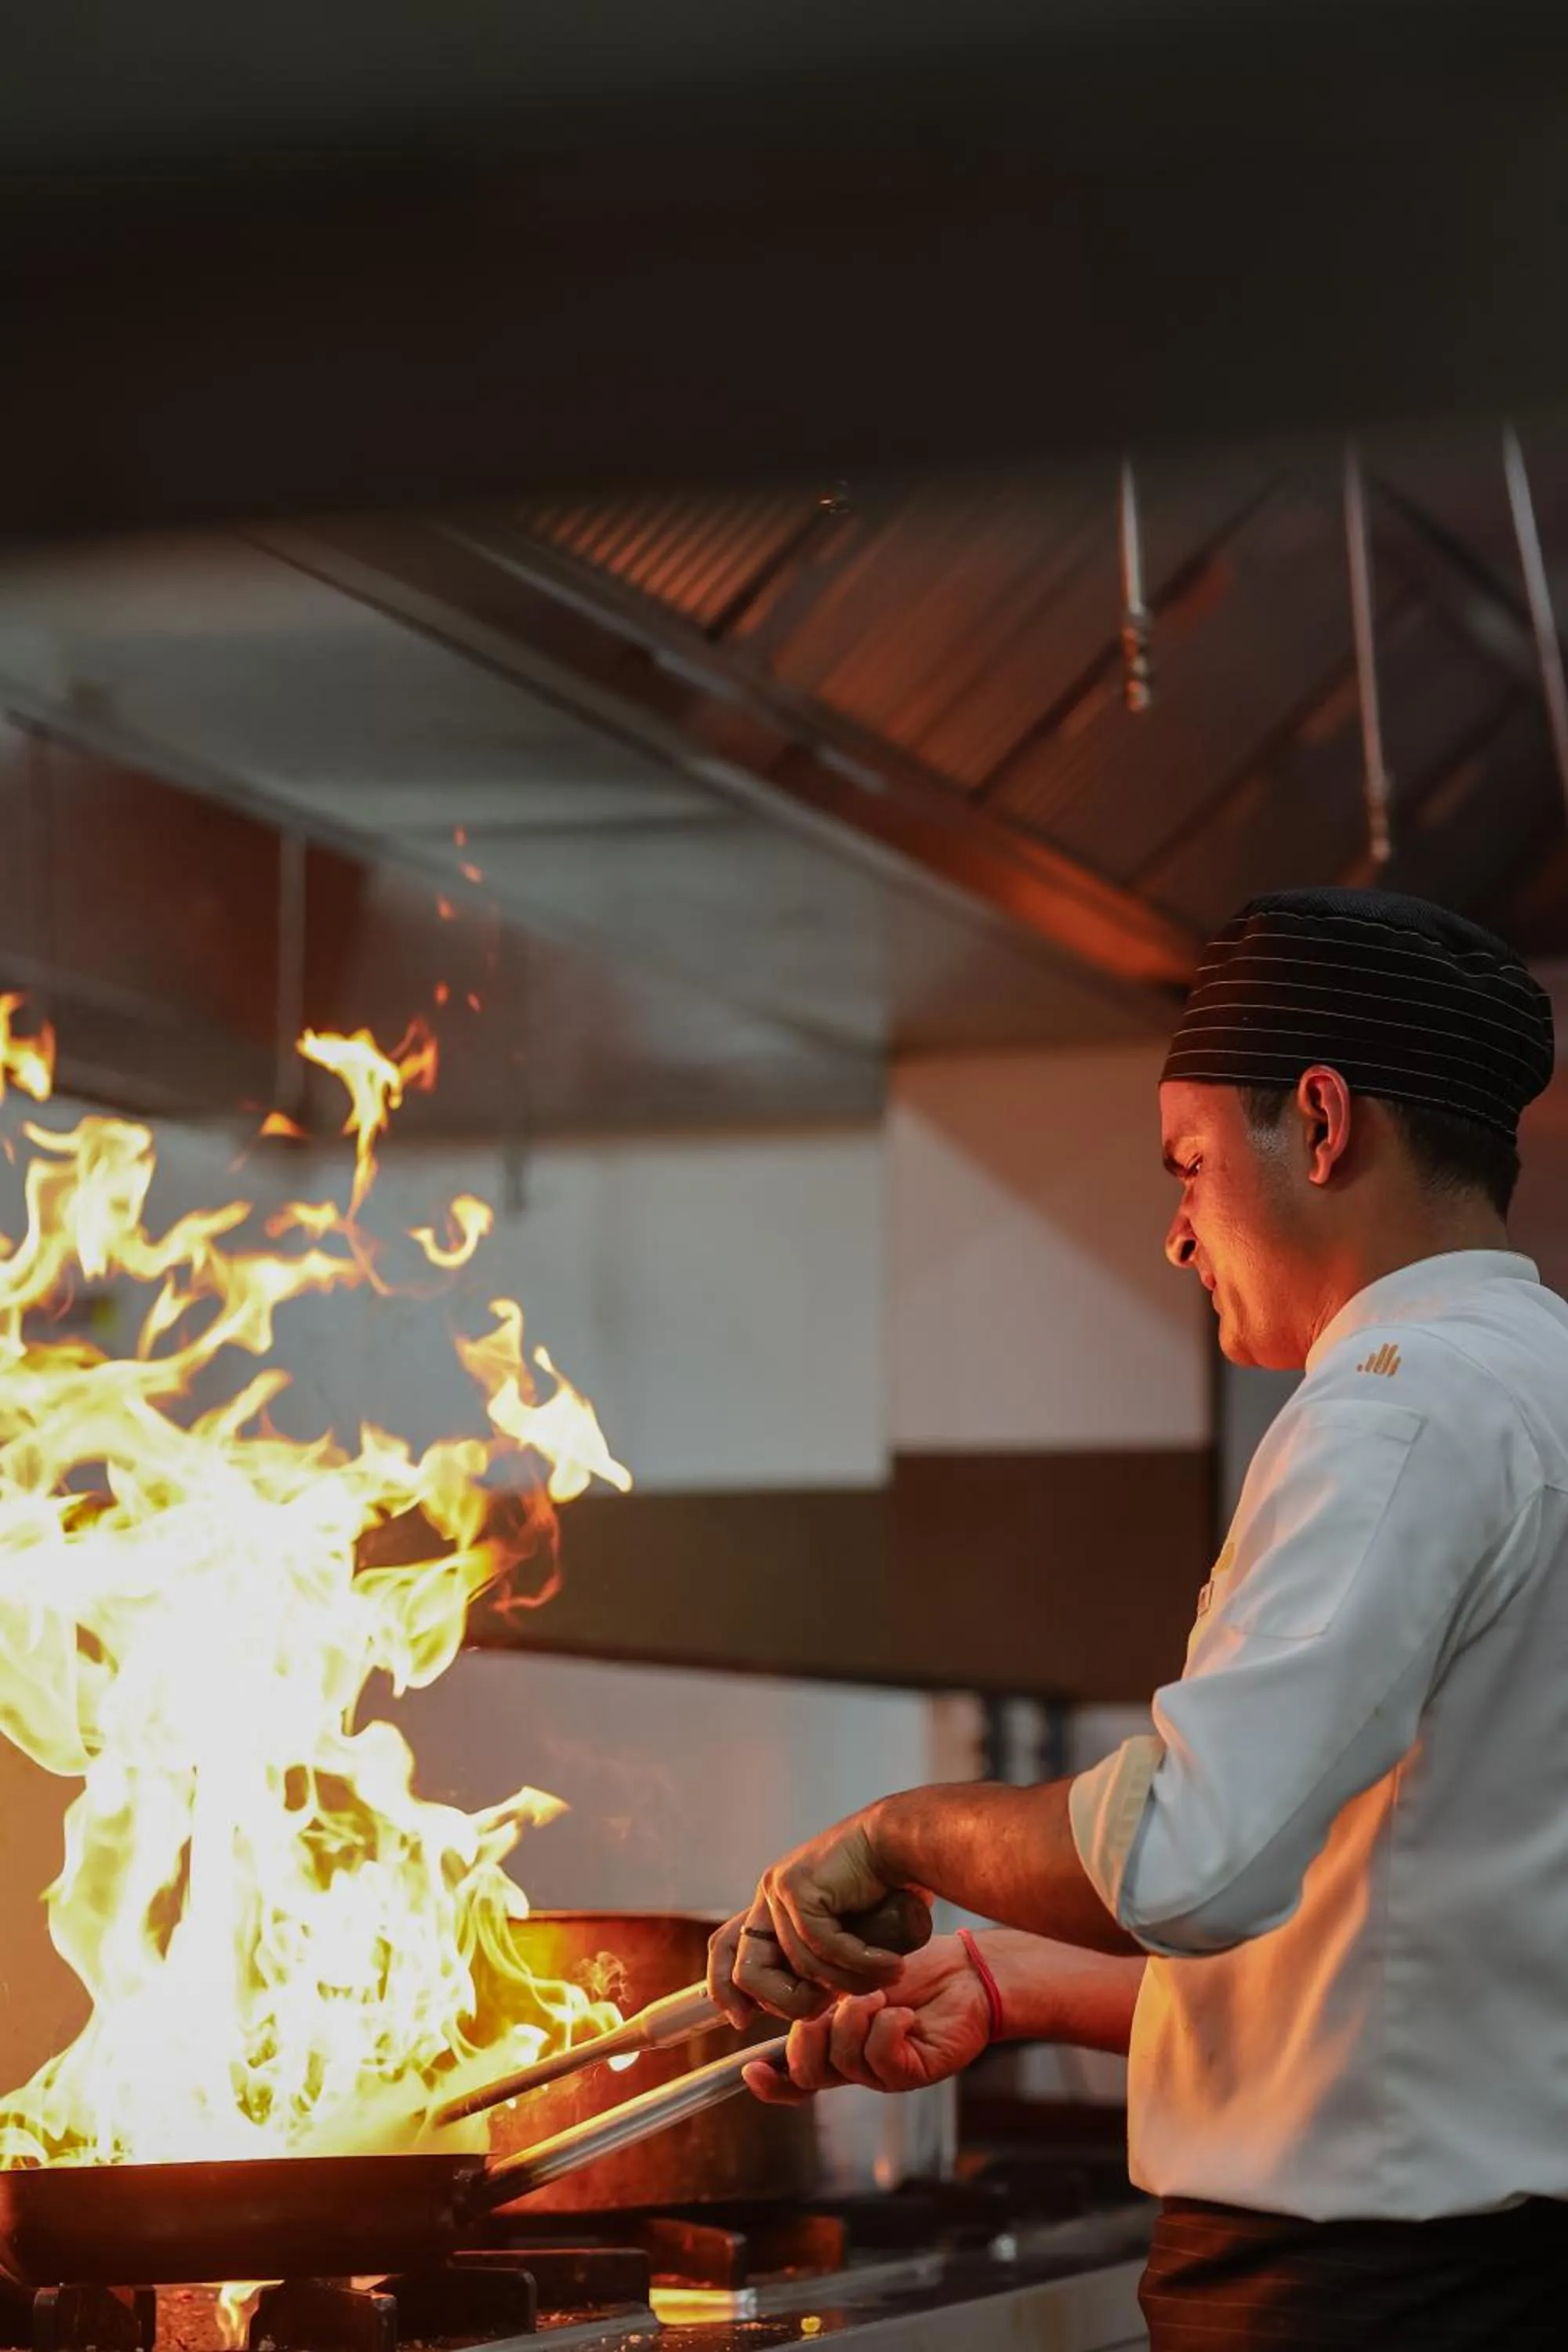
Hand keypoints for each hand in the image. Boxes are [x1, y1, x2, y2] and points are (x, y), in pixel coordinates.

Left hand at [708, 1808, 905, 2022]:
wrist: (902, 1842)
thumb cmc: (882, 1889)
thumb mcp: (841, 1935)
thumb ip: (818, 1960)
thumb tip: (804, 2002)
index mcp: (770, 1908)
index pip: (724, 1949)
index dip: (724, 1990)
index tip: (741, 2022)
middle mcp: (769, 1897)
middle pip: (747, 1973)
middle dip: (786, 2002)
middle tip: (833, 2003)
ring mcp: (780, 1891)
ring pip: (800, 1967)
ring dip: (848, 1984)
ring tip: (887, 1977)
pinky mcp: (800, 1887)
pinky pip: (823, 1946)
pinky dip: (861, 1963)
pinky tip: (890, 1964)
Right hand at [742, 1936, 989, 2105]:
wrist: (964, 1970)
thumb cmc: (911, 1966)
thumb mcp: (851, 1971)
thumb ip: (815, 1988)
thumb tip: (773, 1987)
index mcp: (834, 2046)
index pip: (793, 2079)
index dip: (770, 2084)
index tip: (749, 2069)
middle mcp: (854, 2065)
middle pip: (807, 2074)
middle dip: (809, 2032)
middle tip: (833, 1998)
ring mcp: (883, 2073)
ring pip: (843, 2061)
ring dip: (855, 2017)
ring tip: (879, 1992)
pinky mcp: (913, 2072)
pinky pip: (881, 2057)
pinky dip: (887, 2025)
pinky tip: (904, 2012)